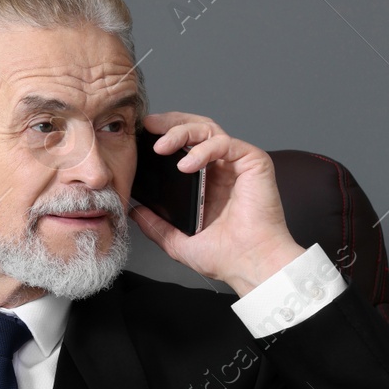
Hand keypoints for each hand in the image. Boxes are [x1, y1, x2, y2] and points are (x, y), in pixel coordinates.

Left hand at [130, 112, 304, 296]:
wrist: (250, 265)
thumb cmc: (225, 256)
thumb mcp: (178, 241)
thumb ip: (156, 225)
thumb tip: (135, 212)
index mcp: (206, 182)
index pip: (184, 145)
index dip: (165, 136)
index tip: (141, 136)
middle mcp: (222, 168)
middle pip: (196, 130)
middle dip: (170, 123)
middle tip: (149, 126)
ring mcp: (237, 164)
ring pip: (208, 130)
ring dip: (182, 132)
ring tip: (162, 147)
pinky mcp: (253, 161)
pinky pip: (225, 143)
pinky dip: (203, 149)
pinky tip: (186, 164)